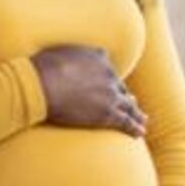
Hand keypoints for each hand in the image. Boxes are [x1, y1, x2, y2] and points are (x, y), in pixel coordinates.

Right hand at [30, 46, 147, 136]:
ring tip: (142, 120)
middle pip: (120, 88)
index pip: (108, 70)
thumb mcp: (58, 52)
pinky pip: (126, 122)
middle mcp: (109, 74)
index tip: (112, 85)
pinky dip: (134, 128)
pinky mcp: (107, 113)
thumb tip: (65, 59)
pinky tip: (139, 133)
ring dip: (136, 114)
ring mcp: (110, 94)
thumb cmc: (41, 69)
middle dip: (126, 97)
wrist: (42, 85)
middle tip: (132, 103)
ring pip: (129, 106)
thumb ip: (69, 56)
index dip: (110, 80)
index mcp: (99, 57)